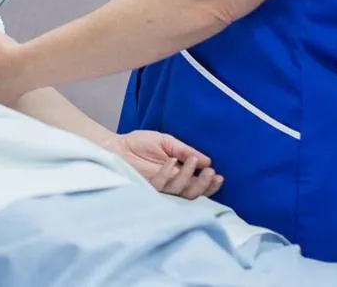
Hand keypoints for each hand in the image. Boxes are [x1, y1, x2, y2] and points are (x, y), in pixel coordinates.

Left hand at [108, 130, 222, 198]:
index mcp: (179, 174)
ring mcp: (160, 187)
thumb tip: (207, 160)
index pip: (198, 186)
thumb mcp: (167, 142)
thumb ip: (185, 151)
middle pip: (193, 194)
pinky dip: (169, 172)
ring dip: (189, 176)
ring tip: (191, 160)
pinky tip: (170, 160)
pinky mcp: (147, 186)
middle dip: (204, 185)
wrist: (117, 145)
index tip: (219, 175)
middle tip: (211, 173)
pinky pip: (162, 184)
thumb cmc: (140, 143)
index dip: (210, 184)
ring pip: (180, 191)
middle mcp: (172, 184)